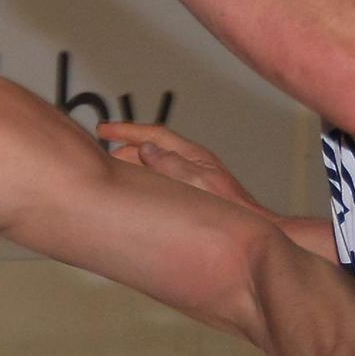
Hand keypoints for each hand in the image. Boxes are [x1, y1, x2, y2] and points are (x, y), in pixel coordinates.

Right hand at [98, 119, 257, 211]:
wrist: (252, 225)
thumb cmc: (231, 207)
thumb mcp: (198, 181)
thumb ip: (171, 163)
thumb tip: (147, 150)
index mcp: (192, 155)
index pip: (154, 135)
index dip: (126, 130)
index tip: (104, 129)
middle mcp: (191, 162)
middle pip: (151, 147)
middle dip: (125, 145)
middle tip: (102, 148)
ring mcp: (191, 176)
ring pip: (154, 163)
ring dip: (133, 162)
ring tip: (113, 167)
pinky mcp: (191, 191)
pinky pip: (159, 179)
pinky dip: (143, 178)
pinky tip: (137, 189)